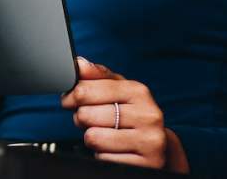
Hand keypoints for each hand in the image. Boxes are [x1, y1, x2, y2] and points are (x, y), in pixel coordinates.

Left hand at [61, 57, 188, 171]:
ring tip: (104, 135)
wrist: (157, 148)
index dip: (70, 97)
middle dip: (81, 119)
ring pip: (93, 137)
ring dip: (91, 138)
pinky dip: (102, 155)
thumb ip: (97, 76)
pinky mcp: (146, 164)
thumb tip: (79, 64)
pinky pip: (103, 158)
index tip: (69, 101)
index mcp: (138, 91)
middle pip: (86, 114)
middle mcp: (148, 115)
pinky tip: (114, 150)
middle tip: (91, 121)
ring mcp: (149, 141)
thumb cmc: (130, 115)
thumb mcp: (118, 91)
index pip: (86, 90)